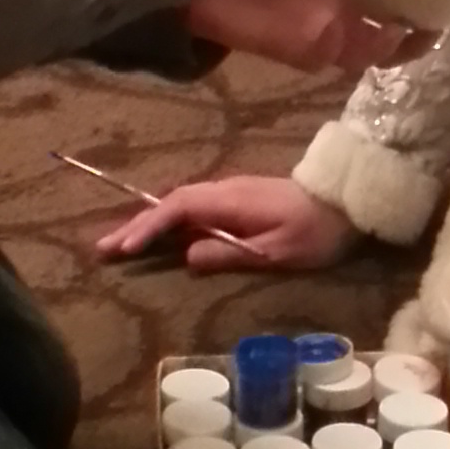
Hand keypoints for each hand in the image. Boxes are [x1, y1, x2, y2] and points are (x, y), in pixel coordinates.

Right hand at [94, 174, 357, 273]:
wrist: (346, 202)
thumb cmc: (316, 231)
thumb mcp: (277, 252)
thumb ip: (232, 253)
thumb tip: (188, 257)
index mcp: (231, 201)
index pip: (178, 209)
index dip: (148, 227)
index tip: (124, 247)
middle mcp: (225, 191)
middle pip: (171, 204)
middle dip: (136, 225)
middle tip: (102, 248)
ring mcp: (231, 194)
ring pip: (179, 205)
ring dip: (149, 223)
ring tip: (119, 244)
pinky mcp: (237, 201)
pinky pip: (193, 209)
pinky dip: (168, 222)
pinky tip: (158, 238)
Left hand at [188, 0, 429, 74]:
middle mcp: (340, 9)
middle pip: (393, 26)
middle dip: (424, 24)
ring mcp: (329, 32)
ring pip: (381, 50)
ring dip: (408, 41)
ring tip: (432, 23)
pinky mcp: (313, 50)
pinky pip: (354, 57)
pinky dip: (380, 47)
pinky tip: (395, 27)